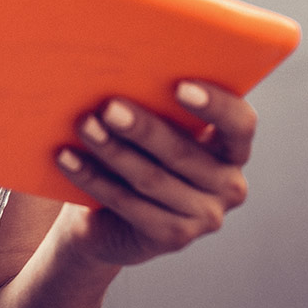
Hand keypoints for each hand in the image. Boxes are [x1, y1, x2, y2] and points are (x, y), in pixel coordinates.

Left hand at [51, 81, 255, 267]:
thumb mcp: (151, 129)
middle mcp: (229, 185)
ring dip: (112, 150)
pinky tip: (67, 158)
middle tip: (109, 107)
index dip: (215, 106)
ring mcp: (204, 217)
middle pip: (184, 153)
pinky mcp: (173, 238)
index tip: (180, 86)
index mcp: (232, 148)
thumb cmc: (135, 153)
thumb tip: (117, 69)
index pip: (240, 124)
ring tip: (84, 125)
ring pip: (152, 179)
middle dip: (143, 128)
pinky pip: (128, 204)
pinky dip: (93, 178)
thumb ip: (153, 104)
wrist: (109, 218)